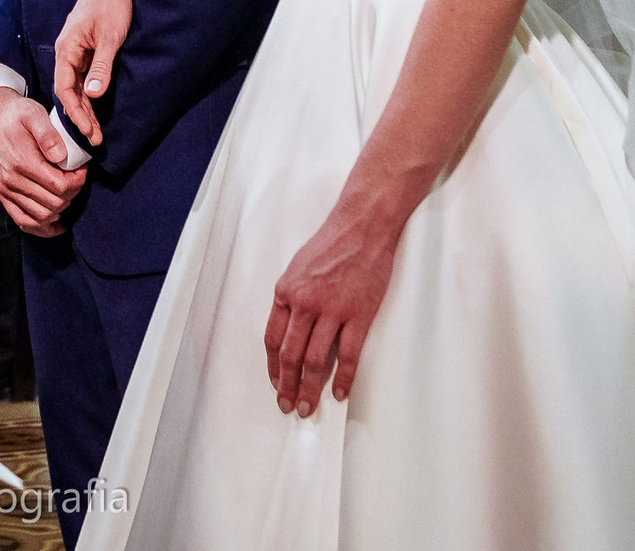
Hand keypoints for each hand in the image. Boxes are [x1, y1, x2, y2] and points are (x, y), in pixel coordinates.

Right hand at [0, 88, 84, 235]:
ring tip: (66, 191)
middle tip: (76, 177)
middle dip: (72, 193)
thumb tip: (62, 157)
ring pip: (41, 216)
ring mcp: (5, 190)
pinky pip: (23, 221)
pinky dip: (41, 226)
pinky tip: (56, 222)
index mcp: (21, 162)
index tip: (82, 169)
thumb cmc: (17, 114)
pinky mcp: (2, 194)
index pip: (59, 187)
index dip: (78, 181)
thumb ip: (49, 135)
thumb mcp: (35, 114)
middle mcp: (11, 180)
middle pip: (53, 203)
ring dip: (60, 207)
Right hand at [53, 0, 141, 145]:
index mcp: (67, 47)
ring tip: (96, 128)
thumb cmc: (113, 1)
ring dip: (86, 105)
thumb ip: (102, 66)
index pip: (64, 88)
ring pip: (76, 83)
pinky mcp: (87, 45)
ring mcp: (77, 47)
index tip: (88, 131)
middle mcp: (68, 49)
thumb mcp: (111, 36)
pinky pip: (84, 74)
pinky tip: (98, 103)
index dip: (75, 112)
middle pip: (69, 89)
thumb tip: (95, 95)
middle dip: (80, 115)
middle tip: (95, 139)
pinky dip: (90, 91)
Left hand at [264, 209, 401, 417]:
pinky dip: (343, 378)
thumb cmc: (332, 244)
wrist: (362, 227)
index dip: (273, 366)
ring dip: (310, 388)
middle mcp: (305, 304)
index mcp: (286, 292)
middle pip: (290, 355)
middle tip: (288, 405)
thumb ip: (292, 297)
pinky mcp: (358, 315)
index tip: (276, 383)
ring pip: (315, 360)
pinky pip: (347, 355)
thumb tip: (290, 327)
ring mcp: (332, 311)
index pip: (273, 339)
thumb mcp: (298, 268)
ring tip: (309, 406)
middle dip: (287, 385)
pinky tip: (339, 392)